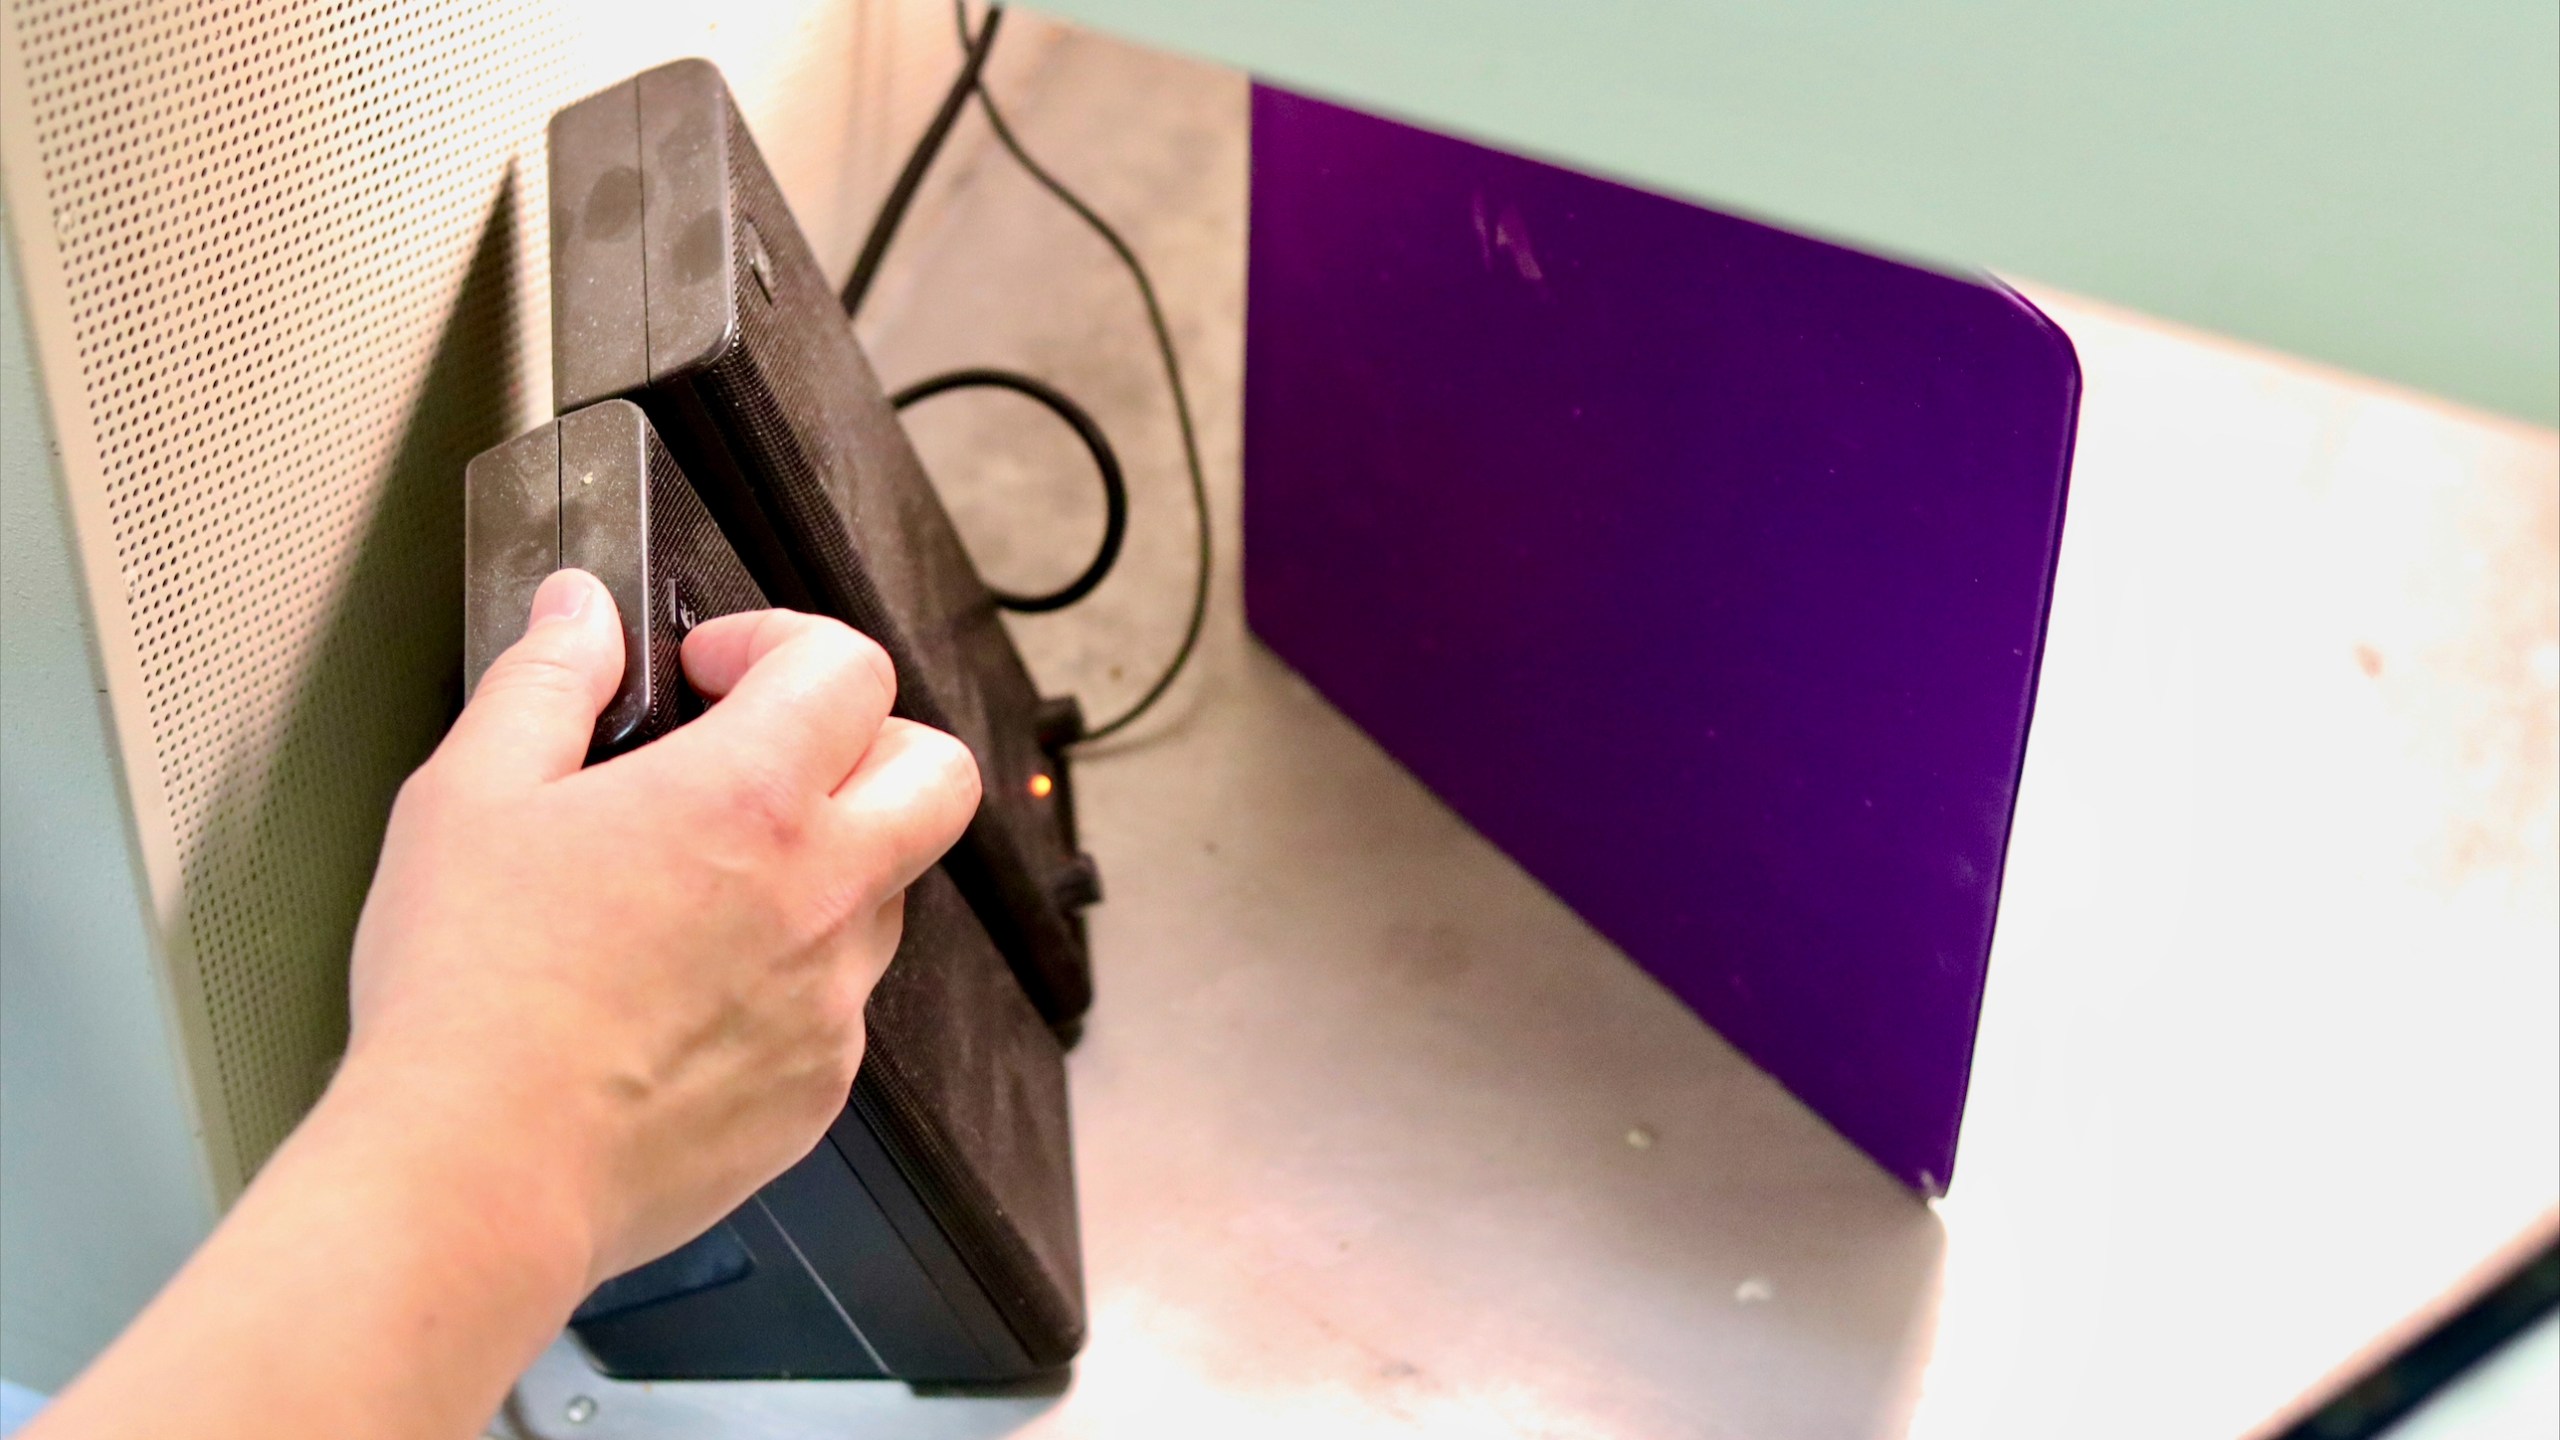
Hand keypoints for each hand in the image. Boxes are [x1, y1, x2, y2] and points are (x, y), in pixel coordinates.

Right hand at [344, 568, 980, 1283]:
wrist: (478, 1178)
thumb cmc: (466, 993)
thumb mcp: (470, 796)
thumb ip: (546, 682)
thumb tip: (583, 610)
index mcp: (751, 800)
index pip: (852, 668)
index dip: (784, 643)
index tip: (711, 674)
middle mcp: (822, 895)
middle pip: (940, 774)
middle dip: (870, 742)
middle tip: (771, 759)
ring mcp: (835, 1001)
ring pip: (891, 893)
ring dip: (830, 863)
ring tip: (709, 883)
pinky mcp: (819, 1089)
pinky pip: (843, 1004)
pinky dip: (792, 977)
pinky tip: (690, 993)